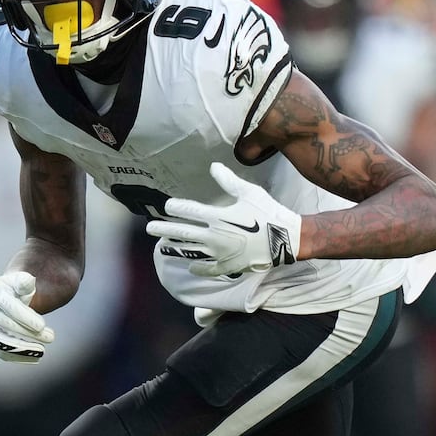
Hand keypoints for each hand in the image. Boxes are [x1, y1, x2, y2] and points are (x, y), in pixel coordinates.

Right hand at [0, 271, 54, 361]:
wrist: (3, 298)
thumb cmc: (15, 289)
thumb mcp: (20, 281)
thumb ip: (24, 282)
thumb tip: (27, 282)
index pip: (9, 307)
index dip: (26, 317)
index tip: (42, 326)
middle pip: (7, 325)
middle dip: (30, 333)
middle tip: (50, 337)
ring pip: (2, 342)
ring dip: (23, 349)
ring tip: (42, 350)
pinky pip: (1, 352)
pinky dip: (18, 357)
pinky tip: (35, 357)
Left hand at [145, 162, 301, 276]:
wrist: (285, 238)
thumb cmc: (268, 212)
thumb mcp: (249, 192)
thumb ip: (228, 180)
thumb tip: (213, 166)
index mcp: (218, 216)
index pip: (190, 211)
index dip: (176, 208)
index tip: (166, 206)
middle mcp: (214, 236)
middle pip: (183, 232)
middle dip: (164, 229)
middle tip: (149, 228)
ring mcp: (220, 253)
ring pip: (191, 251)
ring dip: (175, 248)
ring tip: (162, 246)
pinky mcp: (229, 265)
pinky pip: (209, 269)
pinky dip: (198, 269)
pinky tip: (190, 267)